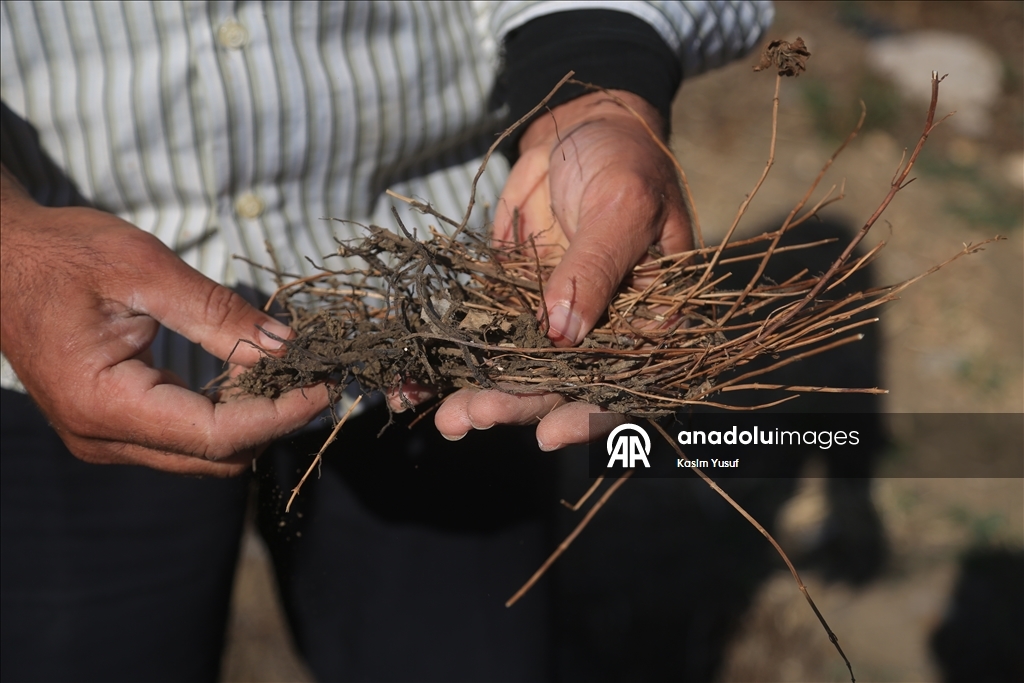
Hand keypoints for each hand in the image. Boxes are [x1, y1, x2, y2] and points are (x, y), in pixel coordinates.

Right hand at [0, 166, 328, 475]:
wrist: (0, 257)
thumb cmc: (63, 253)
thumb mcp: (144, 268)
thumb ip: (217, 312)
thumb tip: (286, 344)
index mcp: (105, 405)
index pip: (218, 435)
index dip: (280, 416)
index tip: (325, 387)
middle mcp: (103, 438)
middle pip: (215, 456)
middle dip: (273, 421)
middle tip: (314, 375)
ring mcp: (105, 439)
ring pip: (203, 453)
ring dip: (252, 419)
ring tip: (287, 371)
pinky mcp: (112, 426)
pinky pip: (183, 436)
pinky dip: (225, 413)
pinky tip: (248, 374)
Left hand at [435, 90, 691, 446]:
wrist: (580, 128)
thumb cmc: (624, 159)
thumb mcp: (622, 204)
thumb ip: (597, 265)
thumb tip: (564, 331)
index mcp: (650, 319)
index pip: (626, 382)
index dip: (589, 415)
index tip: (548, 433)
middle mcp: (603, 331)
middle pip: (562, 385)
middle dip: (516, 405)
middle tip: (470, 416)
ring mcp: (555, 321)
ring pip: (518, 372)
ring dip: (480, 395)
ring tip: (442, 414)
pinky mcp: (513, 305)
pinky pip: (483, 340)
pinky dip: (451, 362)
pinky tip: (415, 384)